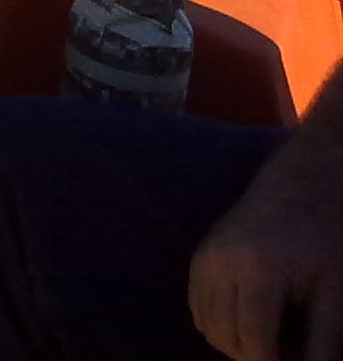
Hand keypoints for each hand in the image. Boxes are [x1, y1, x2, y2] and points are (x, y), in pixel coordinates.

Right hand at [189, 132, 342, 360]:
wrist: (304, 182)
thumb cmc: (327, 235)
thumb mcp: (337, 291)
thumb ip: (326, 341)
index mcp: (258, 270)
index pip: (254, 342)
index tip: (298, 360)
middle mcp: (221, 262)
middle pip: (224, 336)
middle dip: (254, 356)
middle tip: (289, 352)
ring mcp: (205, 255)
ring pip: (206, 323)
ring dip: (234, 341)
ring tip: (272, 339)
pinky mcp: (200, 252)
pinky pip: (197, 304)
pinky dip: (218, 322)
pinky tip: (249, 320)